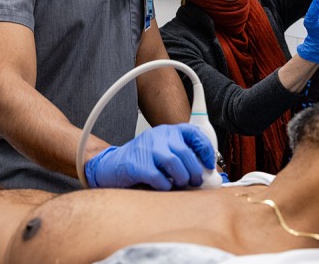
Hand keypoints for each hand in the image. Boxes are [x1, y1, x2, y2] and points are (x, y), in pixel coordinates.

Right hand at [85, 124, 214, 190]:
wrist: (111, 165)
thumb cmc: (141, 160)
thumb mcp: (162, 151)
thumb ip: (181, 157)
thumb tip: (205, 172)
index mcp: (168, 131)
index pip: (194, 133)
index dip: (205, 149)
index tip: (208, 164)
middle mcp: (158, 136)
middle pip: (185, 152)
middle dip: (194, 170)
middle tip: (195, 180)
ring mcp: (146, 148)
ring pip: (174, 162)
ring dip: (182, 178)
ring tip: (181, 184)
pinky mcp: (137, 164)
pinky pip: (159, 177)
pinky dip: (166, 185)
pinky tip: (164, 186)